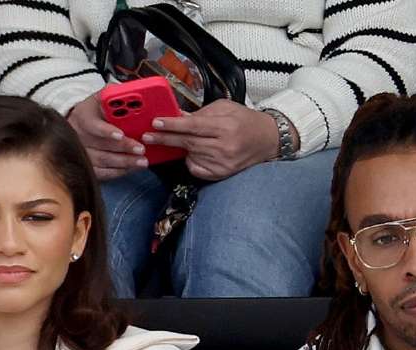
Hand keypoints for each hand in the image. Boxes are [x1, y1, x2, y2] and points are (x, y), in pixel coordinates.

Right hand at [66, 93, 148, 179]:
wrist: (80, 123)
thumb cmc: (96, 109)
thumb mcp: (101, 96)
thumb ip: (114, 93)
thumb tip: (132, 92)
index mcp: (83, 115)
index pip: (92, 124)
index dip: (106, 130)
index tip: (121, 134)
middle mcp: (79, 135)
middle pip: (101, 145)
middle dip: (123, 148)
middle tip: (141, 149)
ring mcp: (82, 152)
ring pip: (103, 161)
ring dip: (124, 162)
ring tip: (142, 161)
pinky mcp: (87, 165)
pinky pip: (102, 173)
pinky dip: (118, 172)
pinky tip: (131, 168)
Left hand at [141, 100, 279, 180]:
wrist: (267, 140)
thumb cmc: (245, 121)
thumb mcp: (225, 108)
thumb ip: (200, 113)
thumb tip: (177, 116)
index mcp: (226, 126)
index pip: (193, 126)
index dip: (172, 125)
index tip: (156, 123)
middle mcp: (224, 147)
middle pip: (188, 143)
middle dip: (165, 139)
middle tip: (148, 136)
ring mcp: (222, 163)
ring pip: (190, 156)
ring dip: (180, 148)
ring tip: (177, 140)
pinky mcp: (221, 174)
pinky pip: (195, 168)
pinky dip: (191, 160)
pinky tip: (195, 152)